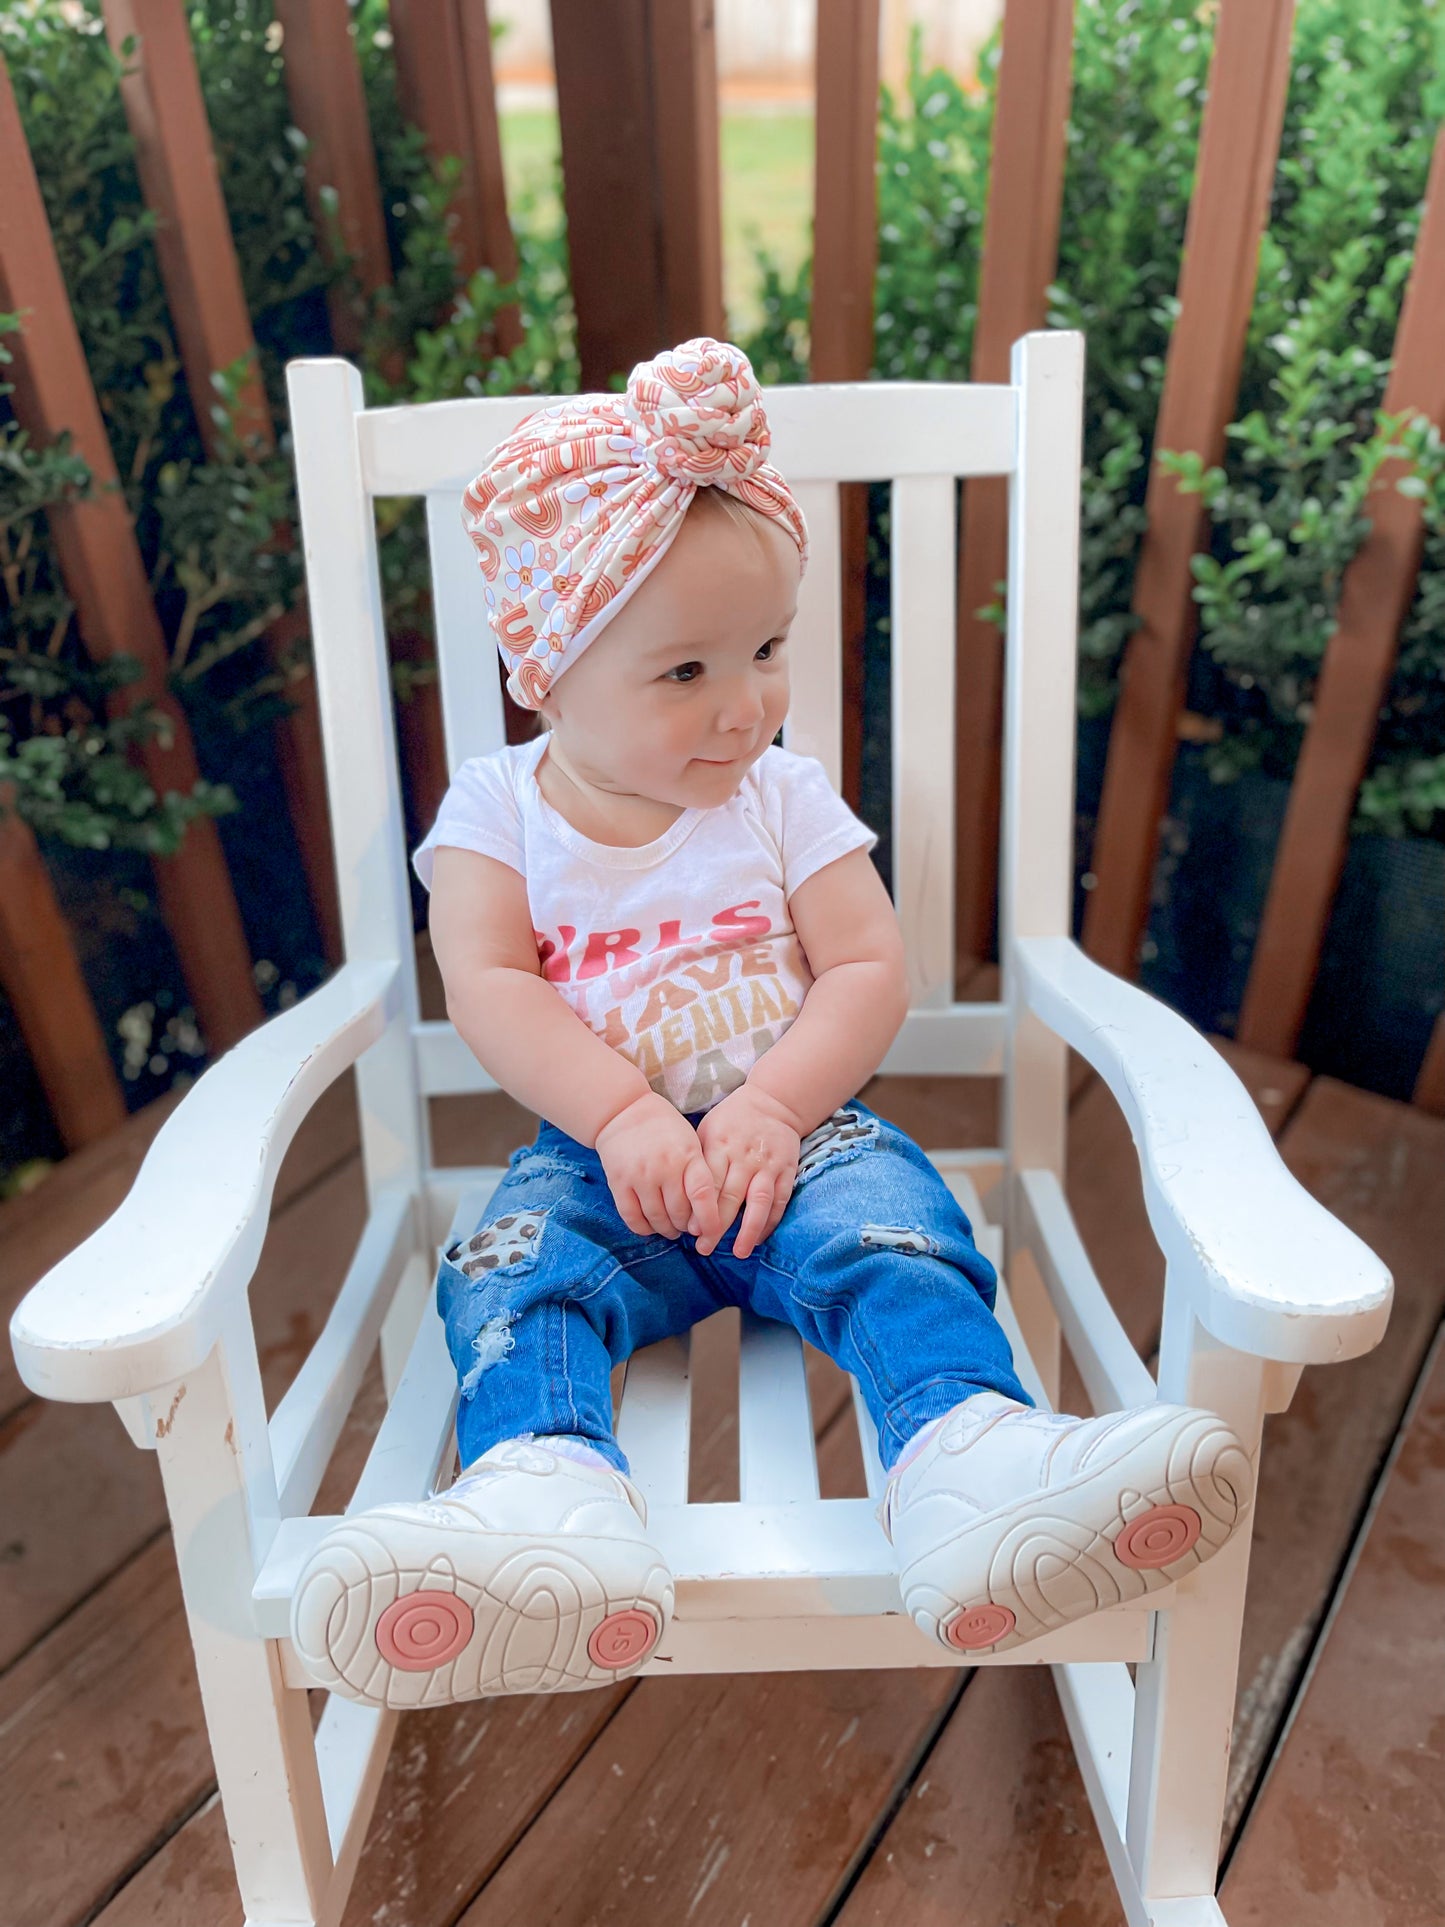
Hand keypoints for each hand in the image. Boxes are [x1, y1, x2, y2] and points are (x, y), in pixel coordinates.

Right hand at [595, 1091, 721, 1244]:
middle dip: (686, 1226)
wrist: (623, 1111)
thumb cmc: (664, 1128)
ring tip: (671, 1228)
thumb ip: (699, 1173)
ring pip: (657, 1219)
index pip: (702, 1195)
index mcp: (687, 1155)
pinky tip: (650, 1226)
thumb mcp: (691, 1142)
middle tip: (688, 1226)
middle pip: (679, 1212)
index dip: (709, 1221)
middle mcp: (664, 1167)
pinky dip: (643, 1229)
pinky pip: (632, 1217)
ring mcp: (639, 1176)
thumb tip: (706, 1213)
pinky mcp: (618, 1183)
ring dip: (667, 1229)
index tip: (711, 1234)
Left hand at [695, 1084, 800, 1259]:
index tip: (690, 1231)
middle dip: (716, 1226)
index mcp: (720, 1146)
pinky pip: (779, 1201)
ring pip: (758, 1202)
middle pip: (730, 1197)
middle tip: (704, 1247)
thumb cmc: (731, 1119)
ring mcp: (768, 1165)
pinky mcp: (787, 1170)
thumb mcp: (707, 1130)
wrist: (773, 1103)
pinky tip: (759, 1238)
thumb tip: (679, 1197)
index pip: (708, 1184)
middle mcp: (744, 1157)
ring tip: (738, 1253)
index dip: (699, 1210)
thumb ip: (697, 1160)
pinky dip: (770, 1222)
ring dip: (748, 1230)